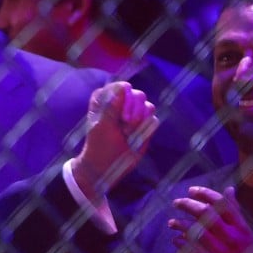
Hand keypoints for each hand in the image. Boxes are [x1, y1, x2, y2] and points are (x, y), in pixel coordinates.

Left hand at [71, 82, 157, 198]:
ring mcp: (135, 113)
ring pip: (148, 106)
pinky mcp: (144, 125)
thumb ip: (112, 106)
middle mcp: (122, 103)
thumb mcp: (102, 125)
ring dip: (139, 121)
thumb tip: (124, 87)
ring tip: (127, 133)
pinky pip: (153, 120)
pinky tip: (135, 137)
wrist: (106, 165)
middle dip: (133, 111)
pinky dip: (145, 129)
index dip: (123, 99)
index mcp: (106, 98)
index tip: (118, 113)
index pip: (121, 87)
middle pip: (138, 95)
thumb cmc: (99, 143)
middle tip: (124, 124)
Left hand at [169, 186, 252, 252]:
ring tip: (171, 223)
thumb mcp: (242, 234)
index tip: (191, 190)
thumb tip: (229, 190)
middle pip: (208, 215)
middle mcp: (236, 240)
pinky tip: (175, 240)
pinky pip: (192, 251)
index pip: (224, 205)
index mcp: (243, 229)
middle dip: (189, 205)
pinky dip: (181, 243)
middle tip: (176, 203)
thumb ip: (234, 213)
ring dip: (181, 224)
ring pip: (197, 231)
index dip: (206, 194)